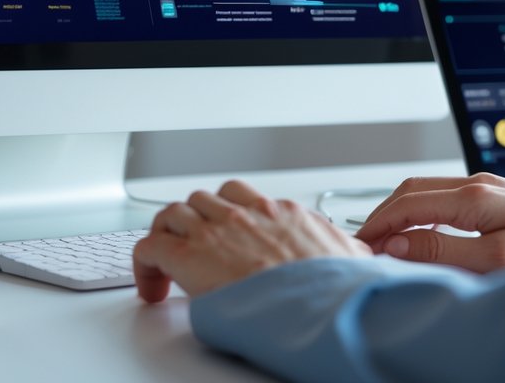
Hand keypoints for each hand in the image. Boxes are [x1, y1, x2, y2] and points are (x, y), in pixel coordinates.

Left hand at [133, 179, 371, 302]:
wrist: (320, 306)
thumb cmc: (335, 291)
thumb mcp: (353, 260)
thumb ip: (348, 250)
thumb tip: (360, 254)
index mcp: (281, 214)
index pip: (243, 197)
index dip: (228, 214)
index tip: (224, 234)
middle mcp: (244, 215)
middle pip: (203, 199)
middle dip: (194, 221)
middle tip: (190, 246)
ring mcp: (214, 232)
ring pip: (172, 214)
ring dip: (167, 236)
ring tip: (166, 263)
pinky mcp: (188, 257)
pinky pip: (149, 246)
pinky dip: (144, 264)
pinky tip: (151, 287)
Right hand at [356, 173, 504, 272]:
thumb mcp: (498, 260)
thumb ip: (444, 251)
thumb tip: (398, 244)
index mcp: (474, 195)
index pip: (407, 204)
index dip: (378, 225)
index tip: (359, 246)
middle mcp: (477, 183)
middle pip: (411, 190)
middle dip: (383, 215)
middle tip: (366, 244)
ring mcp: (487, 187)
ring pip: (426, 192)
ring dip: (401, 214)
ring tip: (388, 242)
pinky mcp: (497, 197)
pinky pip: (445, 199)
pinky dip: (422, 214)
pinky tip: (423, 234)